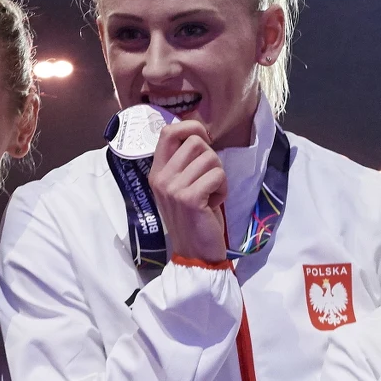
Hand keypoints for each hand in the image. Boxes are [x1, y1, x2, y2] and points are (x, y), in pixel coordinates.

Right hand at [148, 120, 228, 262]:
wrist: (195, 253)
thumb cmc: (194, 218)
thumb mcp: (182, 187)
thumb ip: (184, 163)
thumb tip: (199, 135)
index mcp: (157, 172)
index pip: (168, 132)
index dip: (190, 127)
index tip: (204, 141)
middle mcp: (161, 177)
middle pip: (195, 142)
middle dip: (211, 157)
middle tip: (209, 180)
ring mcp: (173, 188)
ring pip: (210, 158)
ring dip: (218, 176)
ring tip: (210, 195)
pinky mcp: (190, 198)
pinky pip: (218, 175)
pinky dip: (223, 189)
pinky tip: (213, 204)